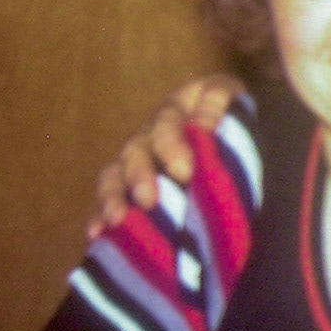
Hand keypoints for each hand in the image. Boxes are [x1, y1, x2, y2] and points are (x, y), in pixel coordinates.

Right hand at [87, 74, 244, 237]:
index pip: (166, 125)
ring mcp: (136, 163)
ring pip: (115, 176)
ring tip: (115, 218)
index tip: (184, 171)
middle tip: (149, 200)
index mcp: (174, 112)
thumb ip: (218, 102)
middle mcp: (149, 137)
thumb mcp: (232, 97)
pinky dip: (99, 215)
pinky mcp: (131, 189)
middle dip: (139, 177)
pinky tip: (96, 233)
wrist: (234, 134)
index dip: (171, 147)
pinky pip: (110, 201)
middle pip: (135, 153)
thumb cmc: (233, 116)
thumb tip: (203, 126)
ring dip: (113, 197)